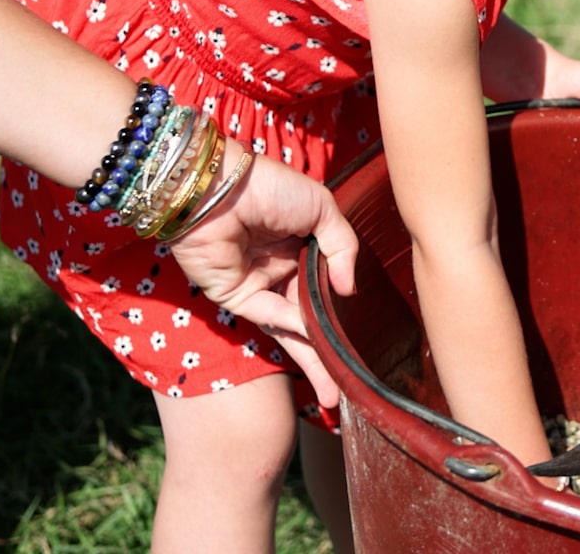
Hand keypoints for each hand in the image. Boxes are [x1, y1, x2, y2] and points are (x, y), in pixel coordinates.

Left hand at [168, 149, 359, 407]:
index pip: (325, 284)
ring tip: (333, 392)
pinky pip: (269, 316)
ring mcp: (259, 285)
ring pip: (291, 327)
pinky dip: (291, 327)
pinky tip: (312, 338)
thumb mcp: (322, 208)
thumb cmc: (270, 187)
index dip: (342, 307)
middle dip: (328, 350)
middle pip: (311, 315)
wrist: (217, 187)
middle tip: (348, 383)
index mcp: (303, 244)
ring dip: (311, 357)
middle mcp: (282, 268)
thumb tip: (349, 290)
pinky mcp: (235, 296)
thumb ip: (343, 248)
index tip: (362, 332)